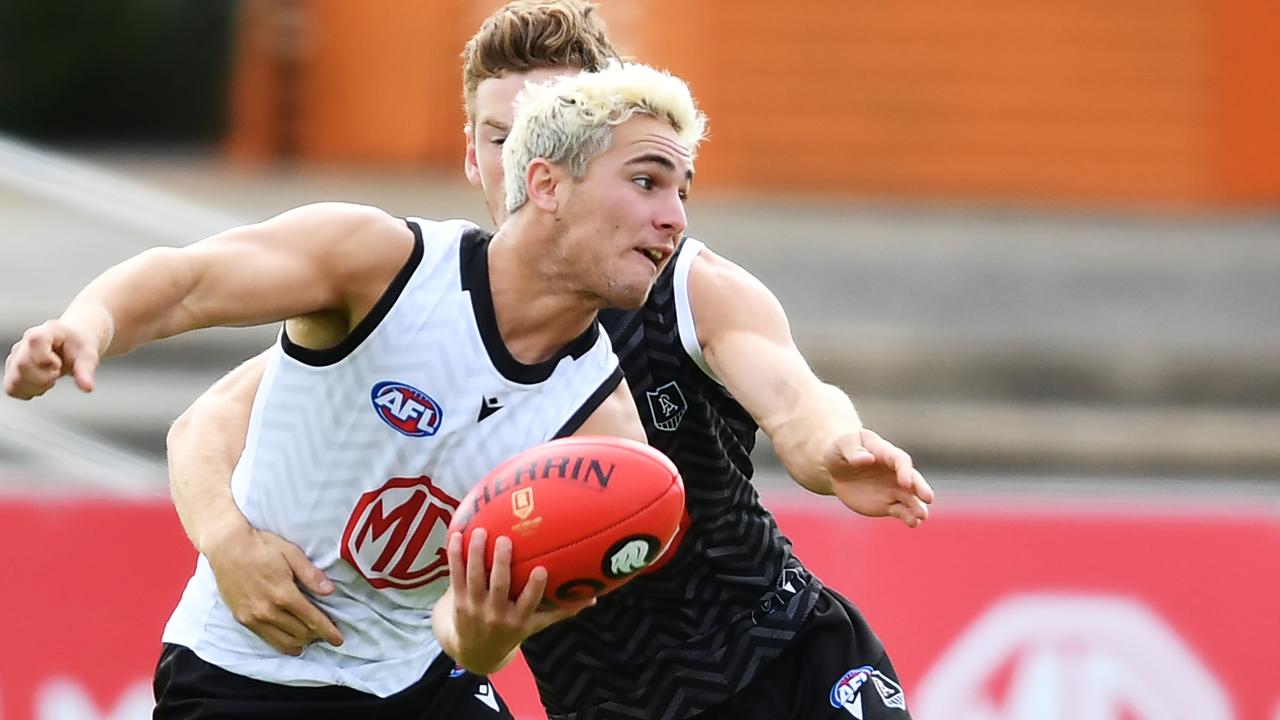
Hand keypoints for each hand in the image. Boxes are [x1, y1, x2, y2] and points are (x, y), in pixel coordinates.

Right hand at [4, 320, 100, 398]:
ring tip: (50, 378)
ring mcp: (15, 357)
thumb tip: (87, 388)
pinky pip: (12, 388)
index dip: (46, 357)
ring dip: (36, 387)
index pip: (35, 340)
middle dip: (43, 377)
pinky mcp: (12, 371)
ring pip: (14, 380)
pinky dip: (28, 392)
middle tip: (57, 373)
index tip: (58, 364)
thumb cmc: (77, 346)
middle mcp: (24, 343)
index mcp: (45, 332)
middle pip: (22, 365)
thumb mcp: (88, 355)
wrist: (70, 345)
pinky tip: (41, 384)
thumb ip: (86, 370)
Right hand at [204, 524, 342, 654]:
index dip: (328, 631)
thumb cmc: (261, 546)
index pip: (312, 619)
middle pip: (300, 632)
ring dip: (301, 643)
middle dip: (317, 636)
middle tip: (326, 633)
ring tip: (311, 639)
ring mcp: (253, 617)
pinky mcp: (242, 619)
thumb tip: (329, 591)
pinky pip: (266, 639)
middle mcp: (268, 610)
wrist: (227, 547)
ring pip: (283, 641)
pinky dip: (282, 644)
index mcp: (283, 594)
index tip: (338, 639)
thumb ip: (311, 574)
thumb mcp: (291, 553)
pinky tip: (291, 644)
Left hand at [442, 529, 593, 673]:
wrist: (475, 651)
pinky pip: (455, 575)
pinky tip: (456, 535)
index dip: (534, 588)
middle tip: (505, 540)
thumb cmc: (512, 630)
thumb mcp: (536, 625)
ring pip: (474, 578)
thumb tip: (596, 598)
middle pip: (498, 587)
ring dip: (475, 554)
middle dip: (500, 563)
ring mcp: (475, 607)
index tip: (542, 569)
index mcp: (518, 619)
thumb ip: (562, 610)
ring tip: (480, 532)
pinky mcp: (459, 600)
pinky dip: (455, 556)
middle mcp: (495, 614)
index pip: (528, 603)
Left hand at [825, 429, 933, 526]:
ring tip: (922, 516)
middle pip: (913, 479)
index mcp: (885, 453)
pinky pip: (901, 511)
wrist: (837, 467)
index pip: (900, 460)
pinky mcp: (887, 504)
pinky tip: (913, 523)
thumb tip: (867, 459)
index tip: (904, 482)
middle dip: (920, 488)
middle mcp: (894, 472)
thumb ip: (853, 452)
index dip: (904, 471)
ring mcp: (893, 489)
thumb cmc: (841, 449)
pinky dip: (908, 517)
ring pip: (910, 498)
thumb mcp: (842, 445)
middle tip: (928, 498)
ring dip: (917, 507)